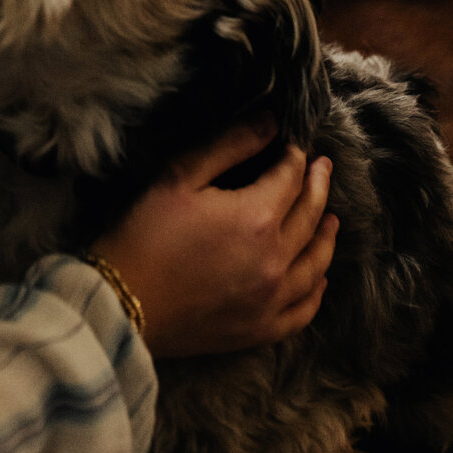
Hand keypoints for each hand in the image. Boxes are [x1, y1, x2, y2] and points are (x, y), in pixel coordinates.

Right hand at [95, 122, 337, 357]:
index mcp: (256, 217)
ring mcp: (272, 300)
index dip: (295, 157)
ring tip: (331, 219)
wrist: (121, 302)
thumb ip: (229, 145)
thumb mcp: (180, 176)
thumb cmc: (144, 232)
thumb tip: (271, 122)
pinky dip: (317, 290)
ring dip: (326, 236)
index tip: (295, 146)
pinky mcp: (261, 330)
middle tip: (323, 169)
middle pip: (310, 216)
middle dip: (317, 187)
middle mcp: (275, 260)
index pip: (290, 178)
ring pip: (316, 264)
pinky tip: (318, 278)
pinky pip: (304, 309)